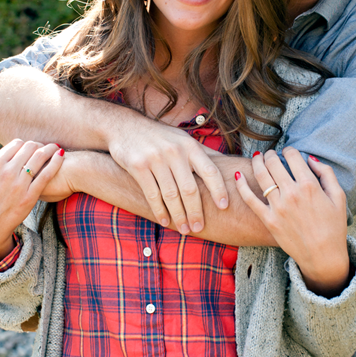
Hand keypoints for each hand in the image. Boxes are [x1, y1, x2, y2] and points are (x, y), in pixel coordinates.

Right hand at [0, 140, 64, 262]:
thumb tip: (0, 157)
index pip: (16, 144)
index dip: (26, 144)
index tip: (32, 147)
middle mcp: (7, 171)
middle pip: (30, 147)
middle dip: (40, 145)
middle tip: (46, 147)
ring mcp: (19, 184)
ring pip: (40, 157)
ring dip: (50, 149)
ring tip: (56, 148)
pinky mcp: (30, 196)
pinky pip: (47, 173)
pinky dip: (56, 161)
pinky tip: (61, 155)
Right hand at [108, 117, 228, 234]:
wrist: (125, 126)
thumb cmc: (161, 137)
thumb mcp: (183, 139)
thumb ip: (203, 155)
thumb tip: (230, 168)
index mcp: (190, 146)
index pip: (210, 170)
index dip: (218, 190)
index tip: (224, 207)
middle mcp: (175, 151)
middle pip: (190, 189)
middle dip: (196, 212)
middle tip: (199, 228)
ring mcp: (156, 158)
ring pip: (171, 195)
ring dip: (178, 216)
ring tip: (184, 229)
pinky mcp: (138, 166)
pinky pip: (152, 194)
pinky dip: (159, 211)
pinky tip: (164, 221)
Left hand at [234, 147, 349, 297]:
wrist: (323, 256)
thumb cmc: (334, 227)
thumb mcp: (339, 197)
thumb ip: (326, 174)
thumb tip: (310, 158)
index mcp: (310, 186)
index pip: (293, 157)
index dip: (289, 150)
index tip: (288, 152)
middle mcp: (291, 193)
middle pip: (274, 163)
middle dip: (271, 154)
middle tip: (270, 154)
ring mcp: (277, 207)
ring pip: (261, 176)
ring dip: (257, 162)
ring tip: (258, 158)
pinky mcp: (268, 220)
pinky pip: (250, 199)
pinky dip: (241, 185)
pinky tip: (238, 175)